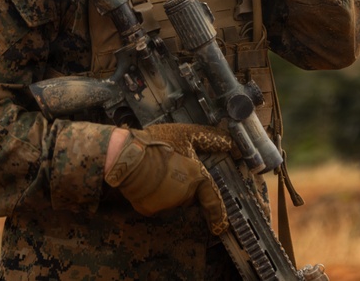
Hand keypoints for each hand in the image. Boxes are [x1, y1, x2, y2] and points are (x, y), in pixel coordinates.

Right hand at [104, 124, 231, 234]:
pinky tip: (146, 181)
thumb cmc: (157, 145)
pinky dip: (154, 195)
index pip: (212, 198)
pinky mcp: (150, 209)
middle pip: (190, 195)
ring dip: (170, 189)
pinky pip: (157, 203)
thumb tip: (231, 144)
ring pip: (174, 199)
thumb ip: (210, 139)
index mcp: (195, 177)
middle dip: (186, 187)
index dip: (218, 213)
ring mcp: (167, 205)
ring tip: (156, 171)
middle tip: (173, 170)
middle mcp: (184, 195)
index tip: (221, 226)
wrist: (128, 158)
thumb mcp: (187, 134)